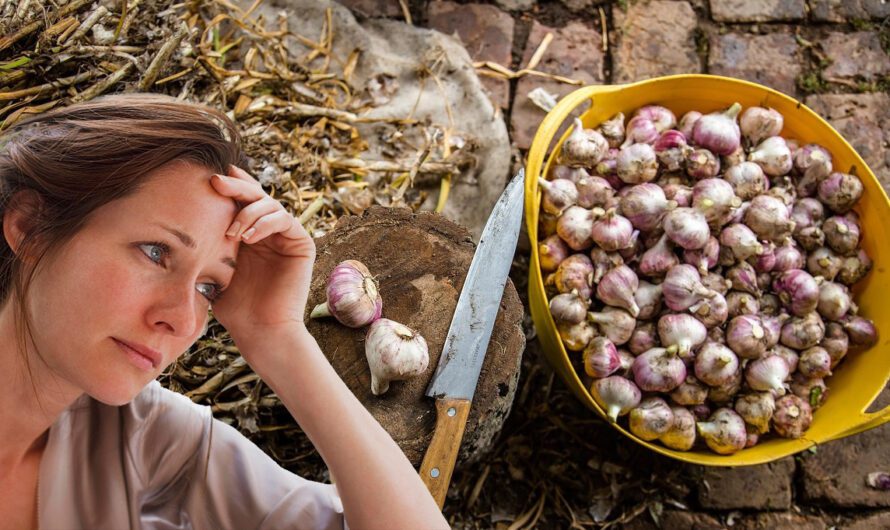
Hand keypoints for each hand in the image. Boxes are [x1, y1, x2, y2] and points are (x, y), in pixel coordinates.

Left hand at [207, 165, 314, 348]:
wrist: (261, 331)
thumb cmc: (234, 308)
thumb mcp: (213, 268)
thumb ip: (207, 242)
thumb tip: (179, 219)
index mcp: (249, 234)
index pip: (240, 201)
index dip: (229, 186)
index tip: (208, 176)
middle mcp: (269, 232)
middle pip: (256, 196)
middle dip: (236, 187)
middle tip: (215, 182)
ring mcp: (286, 237)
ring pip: (270, 204)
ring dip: (248, 211)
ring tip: (232, 232)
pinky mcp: (301, 244)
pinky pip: (285, 219)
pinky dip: (265, 222)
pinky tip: (248, 236)